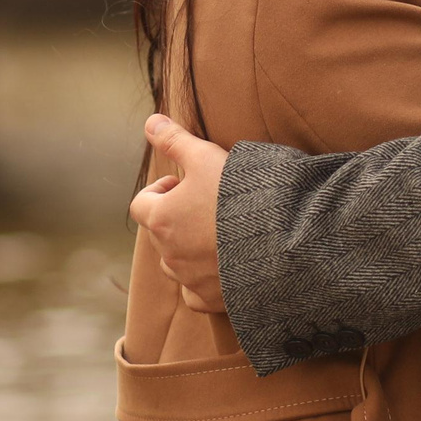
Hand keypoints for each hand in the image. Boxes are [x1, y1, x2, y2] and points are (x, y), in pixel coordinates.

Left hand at [128, 112, 229, 311]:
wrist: (278, 240)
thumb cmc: (238, 195)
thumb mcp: (206, 156)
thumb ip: (175, 140)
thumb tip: (150, 121)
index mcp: (161, 219)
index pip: (141, 203)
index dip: (161, 189)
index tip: (187, 183)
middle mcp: (168, 254)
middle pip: (159, 233)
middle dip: (177, 217)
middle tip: (209, 203)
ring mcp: (188, 280)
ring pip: (176, 263)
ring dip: (189, 248)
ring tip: (220, 233)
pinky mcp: (210, 299)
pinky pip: (194, 293)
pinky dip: (202, 281)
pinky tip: (222, 266)